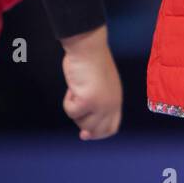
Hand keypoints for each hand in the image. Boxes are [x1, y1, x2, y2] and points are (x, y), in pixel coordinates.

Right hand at [60, 24, 122, 140]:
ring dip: (74, 108)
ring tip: (78, 89)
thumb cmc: (91, 63)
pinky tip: (73, 87)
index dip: (98, 134)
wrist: (88, 48)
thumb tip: (85, 131)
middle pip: (95, 130)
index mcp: (116, 100)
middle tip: (77, 105)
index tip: (85, 134)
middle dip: (82, 123)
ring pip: (81, 122)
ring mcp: (101, 105)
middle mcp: (111, 105)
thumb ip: (97, 105)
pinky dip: (67, 100)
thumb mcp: (100, 87)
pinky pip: (70, 111)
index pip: (111, 127)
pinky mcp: (88, 101)